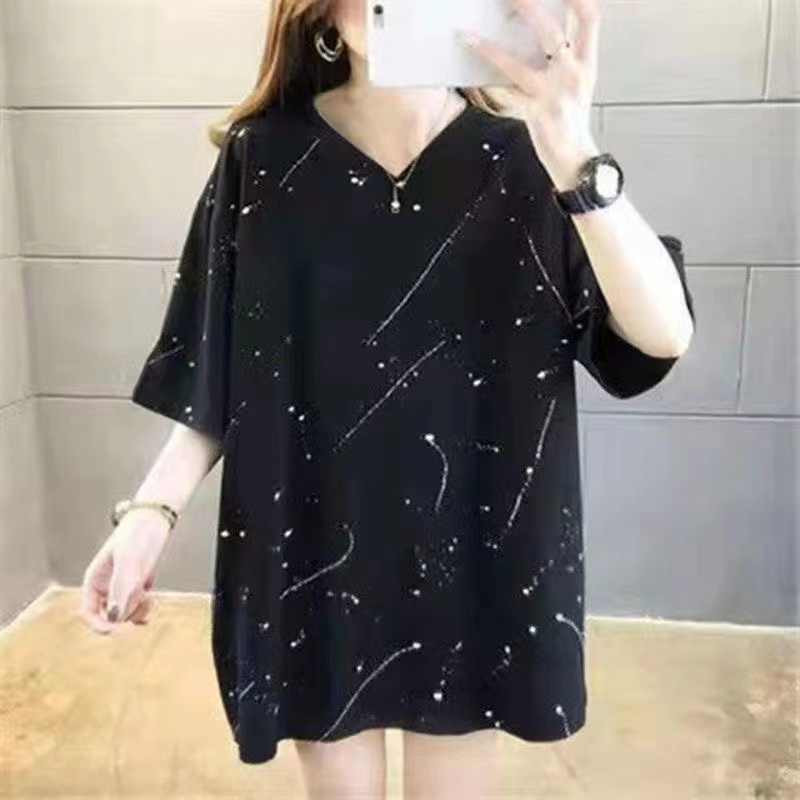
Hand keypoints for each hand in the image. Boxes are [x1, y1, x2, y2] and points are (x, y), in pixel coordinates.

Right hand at [80, 509, 170, 632]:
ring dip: (137, 616)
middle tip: (137, 625)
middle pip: (108, 618)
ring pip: (125, 615)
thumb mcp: (127, 558)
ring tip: (151, 603)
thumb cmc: (137, 534)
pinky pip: (139, 608)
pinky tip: (154, 602)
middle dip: (122, 623)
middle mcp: (107, 587)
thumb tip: (114, 614)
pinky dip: (146, 610)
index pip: (89, 612)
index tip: (117, 630)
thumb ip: (120, 586)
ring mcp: (123, 588)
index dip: (100, 625)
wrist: (155, 520)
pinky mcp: (139, 587)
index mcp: (95, 581)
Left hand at [460, 0, 601, 189]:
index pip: (590, 18)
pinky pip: (506, 98)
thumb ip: (566, 53)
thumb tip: (546, 24)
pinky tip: (470, 78)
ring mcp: (554, 96)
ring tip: (468, 36)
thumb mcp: (578, 81)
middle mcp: (573, 75)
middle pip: (551, 33)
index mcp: (585, 63)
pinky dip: (487, 88)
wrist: (576, 159)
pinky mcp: (537, 115)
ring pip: (518, 67)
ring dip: (490, 51)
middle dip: (528, 8)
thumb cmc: (571, 118)